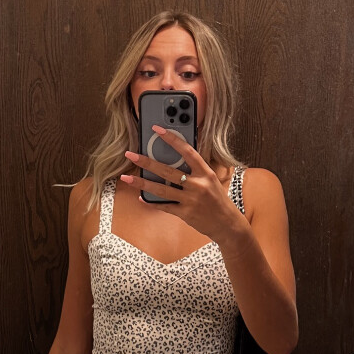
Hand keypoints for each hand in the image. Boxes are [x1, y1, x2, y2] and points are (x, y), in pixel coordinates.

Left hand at [122, 126, 238, 242]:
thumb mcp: (211, 180)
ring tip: (127, 177)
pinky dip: (152, 202)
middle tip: (131, 155)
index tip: (157, 130)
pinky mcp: (185, 213)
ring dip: (142, 183)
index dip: (172, 139)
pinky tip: (141, 197)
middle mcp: (198, 185)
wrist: (227, 224)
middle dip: (147, 162)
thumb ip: (195, 171)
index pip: (187, 151)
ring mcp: (190, 200)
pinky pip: (164, 206)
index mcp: (205, 172)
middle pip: (167, 171)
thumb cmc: (218, 200)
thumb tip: (173, 160)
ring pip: (161, 189)